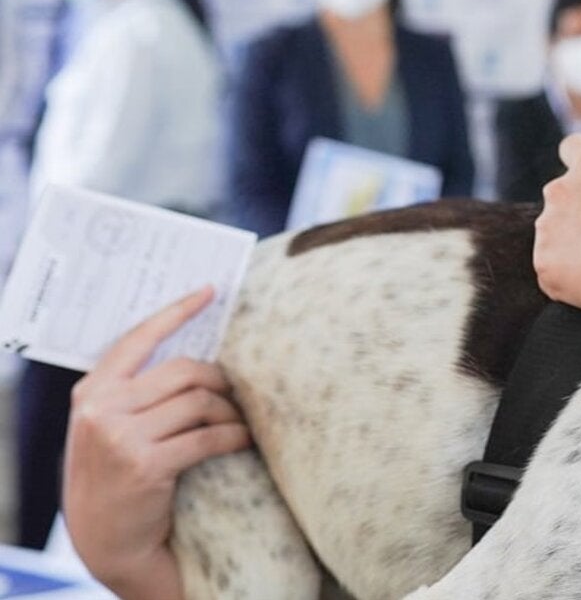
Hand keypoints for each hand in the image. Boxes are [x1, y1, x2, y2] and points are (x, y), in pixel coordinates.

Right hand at [64, 287, 250, 597]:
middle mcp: (101, 408)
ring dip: (231, 413)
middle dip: (221, 380)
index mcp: (92, 390)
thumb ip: (135, 390)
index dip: (177, 312)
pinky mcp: (147, 465)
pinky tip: (244, 441)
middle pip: (185, 371)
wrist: (106, 536)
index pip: (139, 338)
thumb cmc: (116, 472)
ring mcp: (121, 437)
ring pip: (200, 403)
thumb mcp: (109, 424)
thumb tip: (195, 353)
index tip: (210, 290)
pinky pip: (208, 438)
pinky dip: (234, 438)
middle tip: (238, 393)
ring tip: (240, 423)